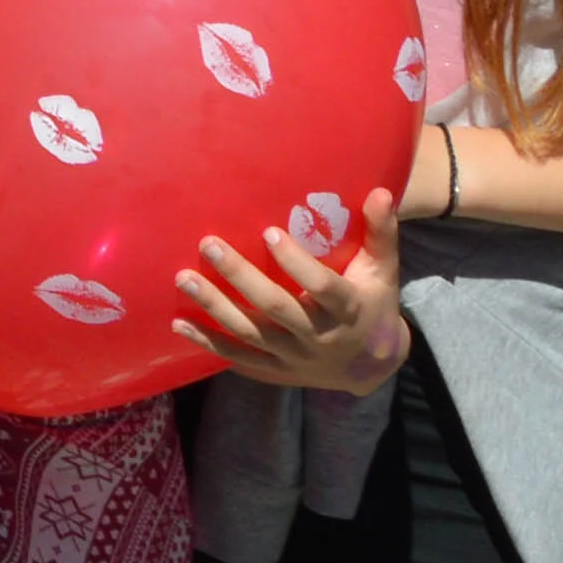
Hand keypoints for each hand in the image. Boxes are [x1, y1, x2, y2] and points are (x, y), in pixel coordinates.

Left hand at [180, 195, 408, 396]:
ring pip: (251, 332)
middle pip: (276, 307)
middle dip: (241, 276)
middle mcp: (319, 335)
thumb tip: (381, 192)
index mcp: (348, 308)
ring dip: (215, 307)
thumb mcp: (383, 271)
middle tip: (209, 245)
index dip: (296, 262)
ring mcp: (295, 356)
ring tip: (183, 278)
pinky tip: (178, 325)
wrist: (373, 366)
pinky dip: (209, 343)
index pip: (322, 286)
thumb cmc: (373, 304)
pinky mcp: (276, 370)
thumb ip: (380, 233)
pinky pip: (239, 358)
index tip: (268, 231)